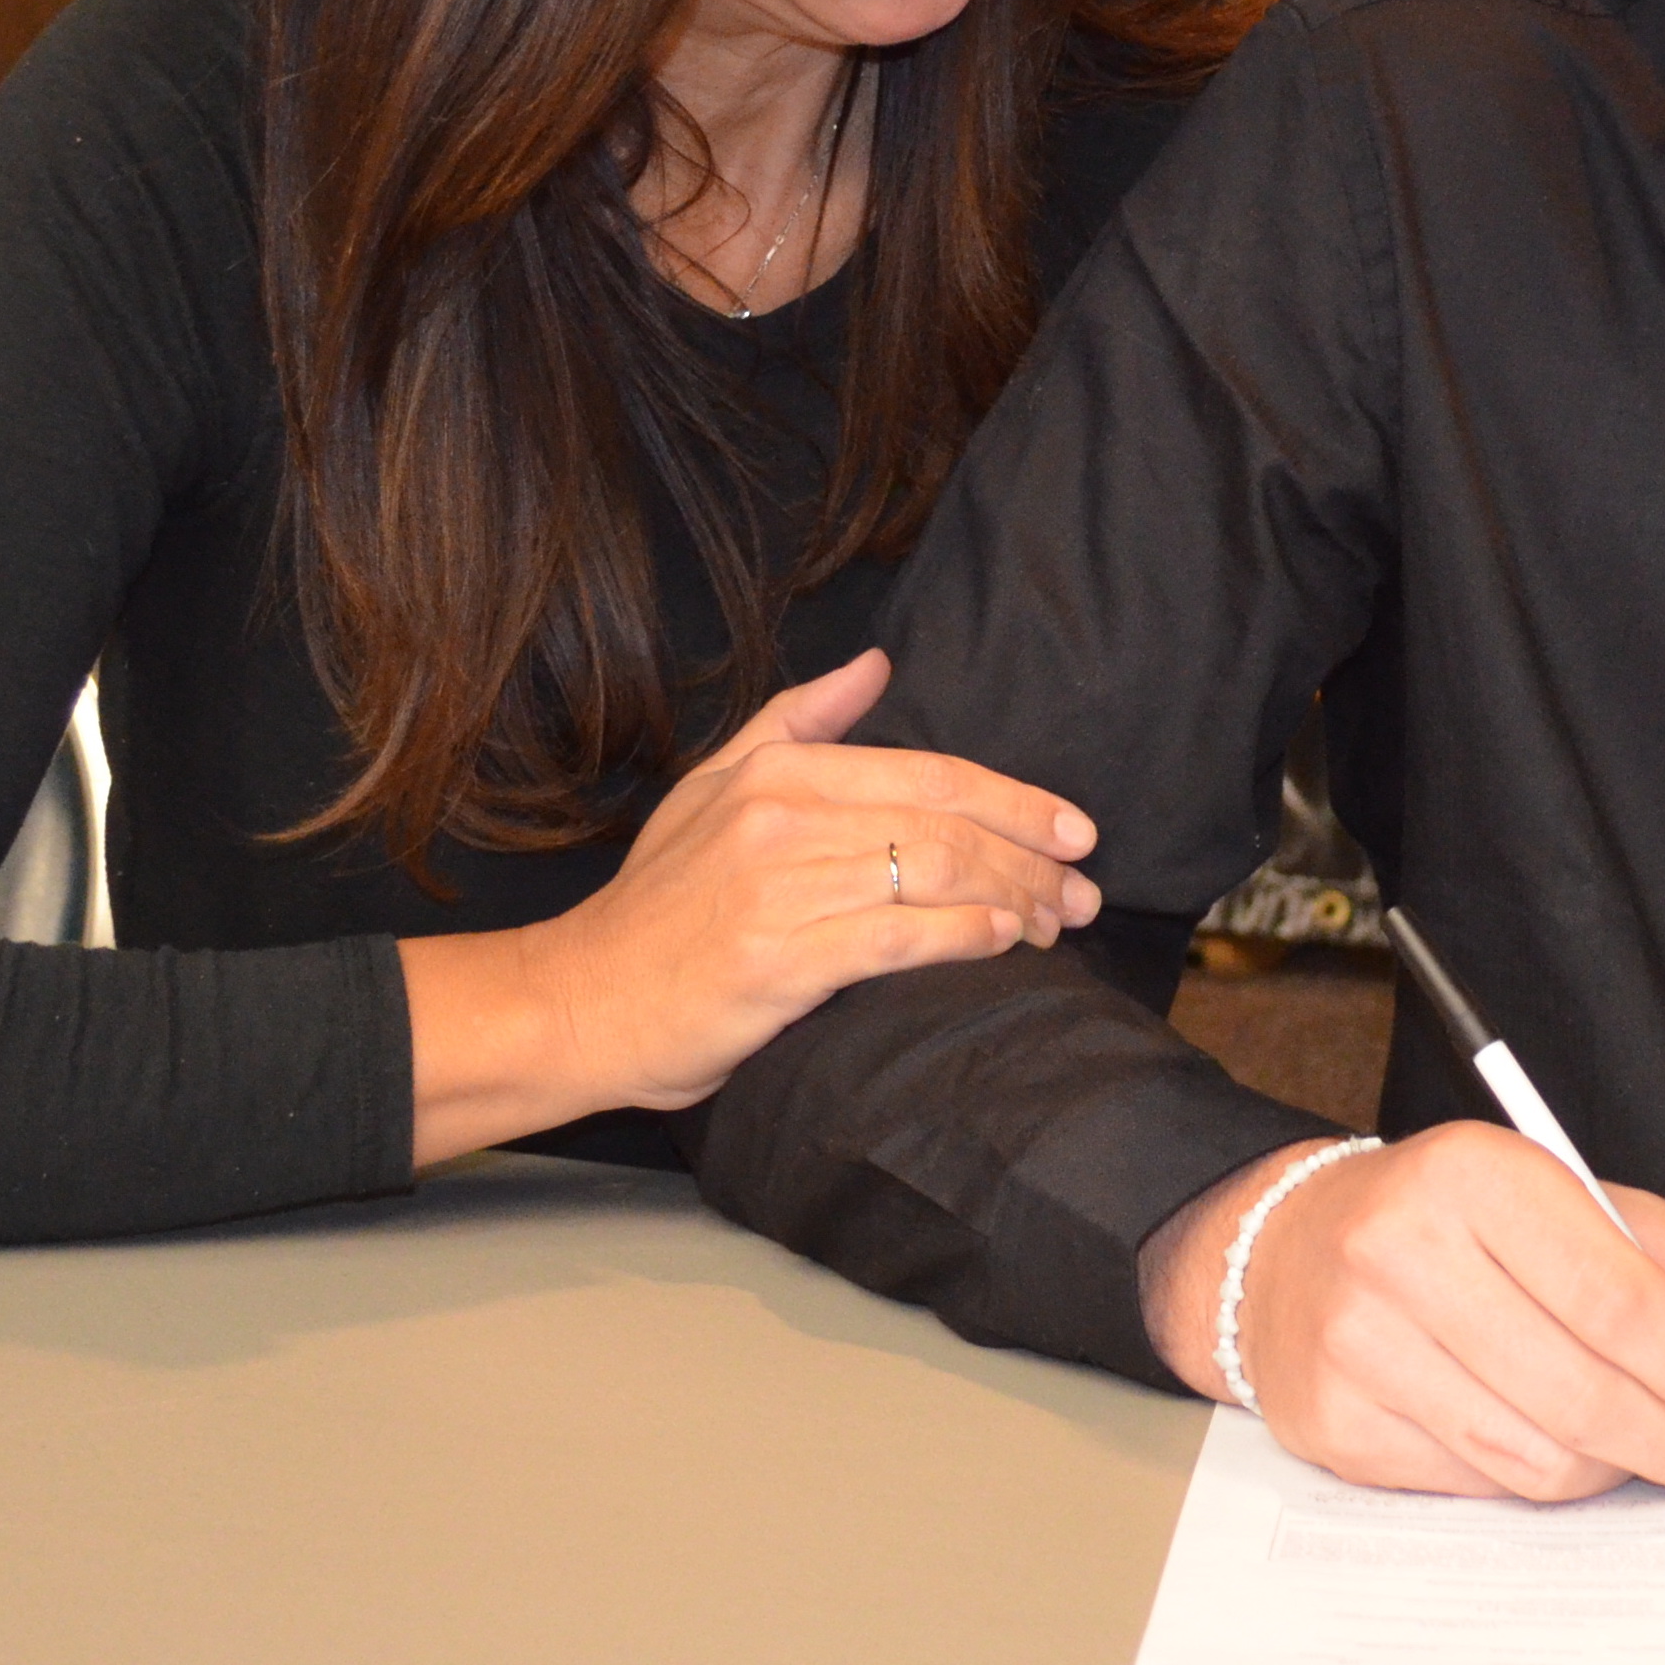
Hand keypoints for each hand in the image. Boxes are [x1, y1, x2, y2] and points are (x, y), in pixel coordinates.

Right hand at [401, 650, 1101, 1162]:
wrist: (580, 1001)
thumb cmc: (658, 904)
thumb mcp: (712, 786)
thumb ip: (797, 718)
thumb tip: (874, 664)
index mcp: (777, 769)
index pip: (930, 772)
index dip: (1017, 799)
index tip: (1077, 829)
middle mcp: (781, 815)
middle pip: (947, 823)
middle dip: (1033, 856)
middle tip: (1084, 891)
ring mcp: (780, 887)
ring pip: (936, 876)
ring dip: (1015, 901)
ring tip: (1056, 925)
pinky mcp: (779, 959)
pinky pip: (900, 938)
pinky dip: (967, 938)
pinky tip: (1005, 945)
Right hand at [1143, 1123, 1664, 1501]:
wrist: (1290, 1248)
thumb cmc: (1457, 1223)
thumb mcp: (1581, 1206)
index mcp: (1477, 1174)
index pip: (1618, 1299)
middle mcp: (1404, 1252)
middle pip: (1585, 1392)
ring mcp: (1362, 1344)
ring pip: (1540, 1456)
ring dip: (1616, 1465)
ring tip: (1636, 1438)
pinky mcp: (1340, 1423)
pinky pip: (1485, 1485)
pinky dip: (1542, 1477)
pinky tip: (1551, 1438)